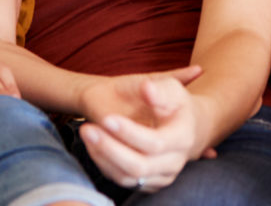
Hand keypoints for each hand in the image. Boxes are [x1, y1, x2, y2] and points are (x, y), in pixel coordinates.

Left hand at [78, 75, 198, 191]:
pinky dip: (104, 163)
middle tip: (86, 129)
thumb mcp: (170, 87)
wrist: (175, 122)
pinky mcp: (148, 183)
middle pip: (139, 166)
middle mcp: (175, 161)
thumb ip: (159, 88)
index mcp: (184, 137)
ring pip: (127, 177)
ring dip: (102, 156)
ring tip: (87, 132)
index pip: (156, 143)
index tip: (108, 119)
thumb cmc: (169, 101)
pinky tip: (94, 143)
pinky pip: (122, 180)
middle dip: (109, 148)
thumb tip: (147, 89)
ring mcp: (161, 175)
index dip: (130, 133)